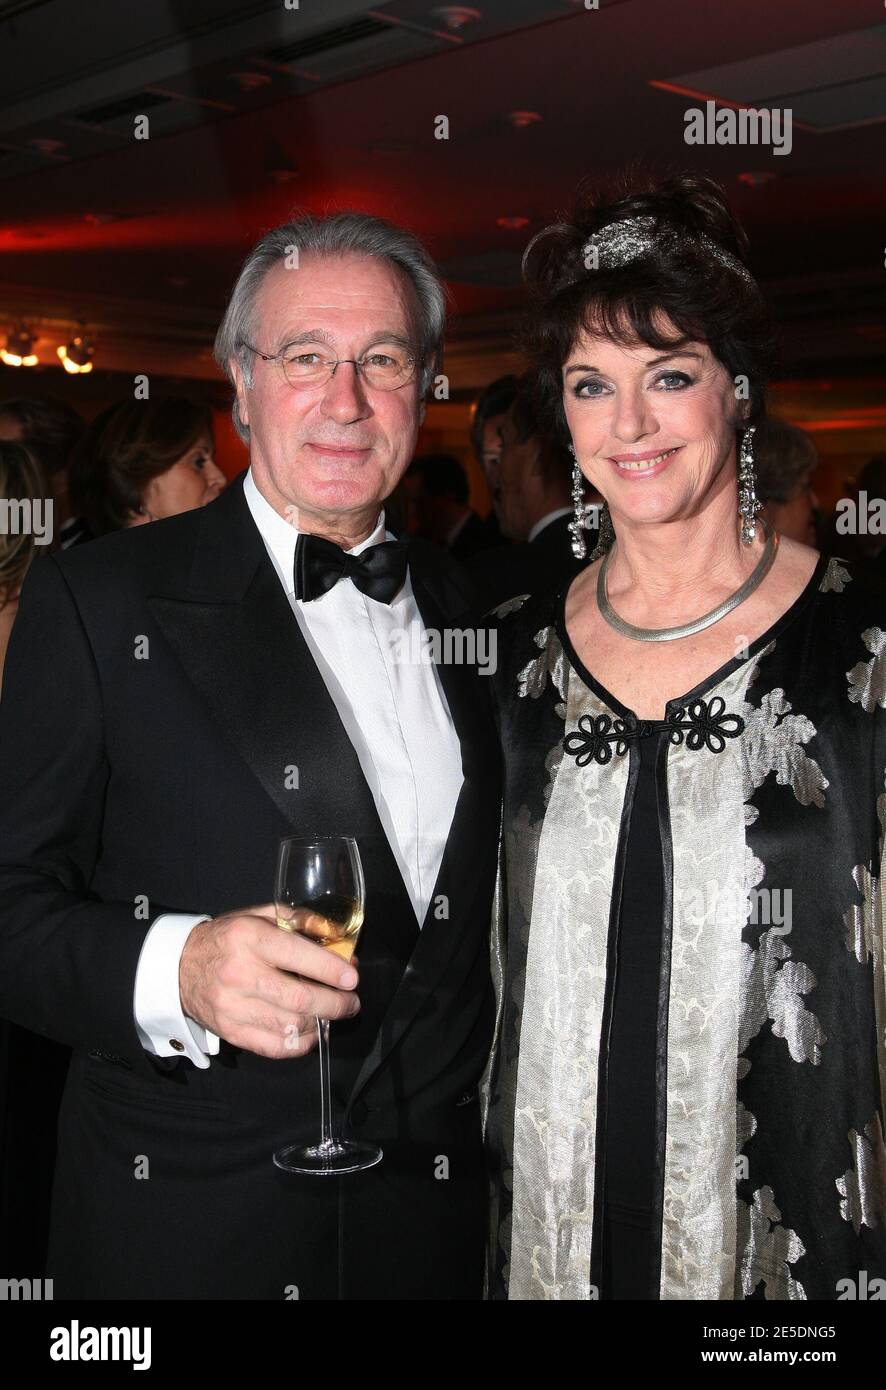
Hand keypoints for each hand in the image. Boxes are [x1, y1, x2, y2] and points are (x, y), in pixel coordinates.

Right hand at [179, 903, 359, 1059]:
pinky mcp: (231, 1032)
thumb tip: (336, 937)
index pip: (298, 955)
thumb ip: (297, 921)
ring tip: (334, 1015)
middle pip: (300, 998)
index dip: (331, 969)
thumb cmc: (226, 939)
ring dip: (322, 1023)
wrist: (178, 967)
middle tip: (351, 1002)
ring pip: (291, 1026)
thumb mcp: (257, 916)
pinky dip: (301, 1044)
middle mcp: (240, 973)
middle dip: (336, 1003)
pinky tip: (312, 1032)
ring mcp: (234, 1007)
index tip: (352, 977)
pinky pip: (275, 1046)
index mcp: (249, 938)